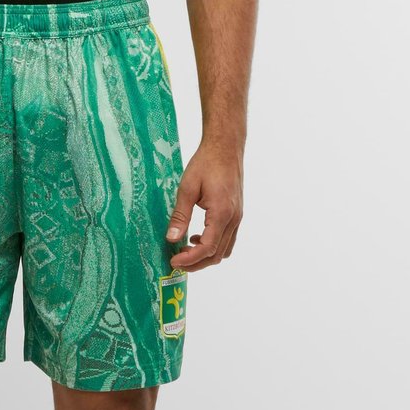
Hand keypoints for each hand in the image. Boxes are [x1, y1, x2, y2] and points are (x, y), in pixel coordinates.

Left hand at [166, 144, 242, 271]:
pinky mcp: (236, 214)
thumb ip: (180, 216)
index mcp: (222, 213)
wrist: (226, 146)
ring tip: (185, 251)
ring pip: (224, 250)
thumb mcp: (187, 188)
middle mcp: (234, 218)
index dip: (189, 259)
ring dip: (205, 256)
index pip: (207, 248)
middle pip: (216, 255)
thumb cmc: (207, 163)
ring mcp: (237, 217)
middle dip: (196, 263)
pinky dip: (213, 246)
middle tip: (176, 261)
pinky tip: (197, 237)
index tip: (173, 261)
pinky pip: (227, 240)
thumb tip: (171, 239)